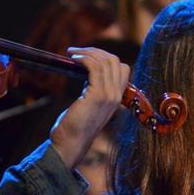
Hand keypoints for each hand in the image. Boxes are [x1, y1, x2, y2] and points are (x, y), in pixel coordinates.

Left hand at [50, 47, 129, 168]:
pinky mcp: (97, 96)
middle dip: (96, 51)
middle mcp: (116, 95)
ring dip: (87, 52)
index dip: (106, 58)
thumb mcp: (89, 103)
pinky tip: (73, 59)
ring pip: (105, 61)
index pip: (122, 68)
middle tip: (77, 51)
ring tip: (72, 53)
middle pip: (115, 61)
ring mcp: (109, 95)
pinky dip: (84, 58)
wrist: (70, 143)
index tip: (88, 57)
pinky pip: (95, 67)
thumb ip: (93, 88)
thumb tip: (85, 69)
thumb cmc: (75, 125)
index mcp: (117, 97)